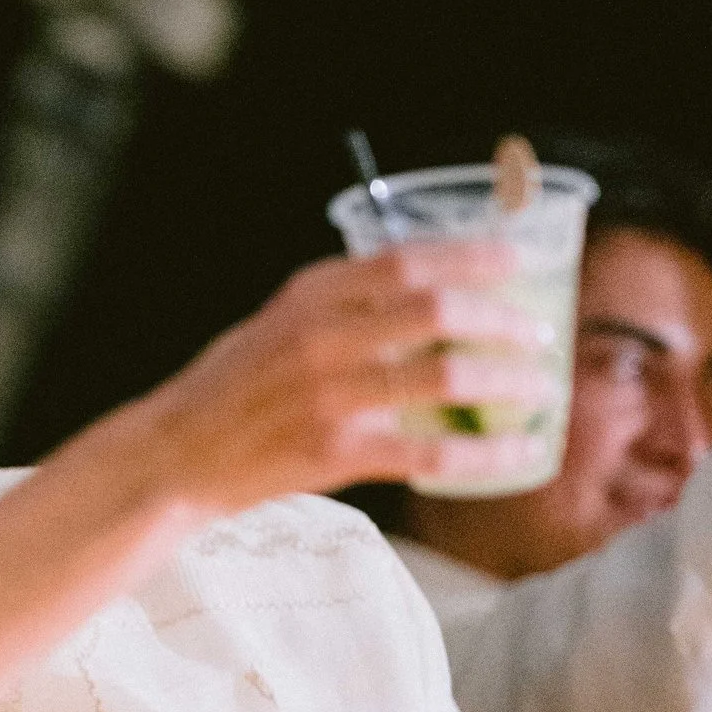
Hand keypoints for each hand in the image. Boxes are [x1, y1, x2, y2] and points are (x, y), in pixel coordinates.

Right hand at [137, 241, 558, 521]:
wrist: (174, 456)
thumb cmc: (228, 390)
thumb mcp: (275, 324)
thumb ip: (339, 308)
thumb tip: (423, 295)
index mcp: (308, 294)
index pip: (404, 259)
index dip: (470, 256)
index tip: (518, 258)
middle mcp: (320, 335)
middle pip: (436, 310)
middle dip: (501, 319)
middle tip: (537, 333)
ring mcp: (328, 394)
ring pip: (443, 375)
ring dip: (505, 380)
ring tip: (538, 388)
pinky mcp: (334, 451)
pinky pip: (430, 451)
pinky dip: (485, 453)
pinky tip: (519, 453)